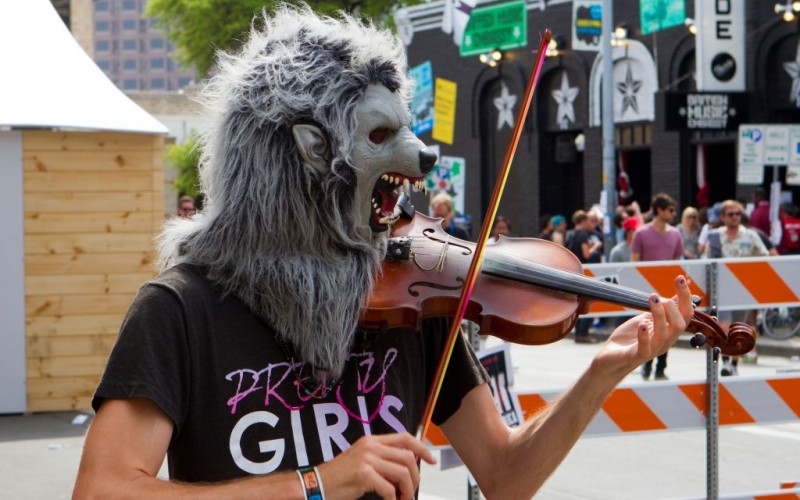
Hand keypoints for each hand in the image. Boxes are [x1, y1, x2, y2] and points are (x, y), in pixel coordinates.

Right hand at [317, 433, 435, 499]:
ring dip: (407, 490)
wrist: (316, 485)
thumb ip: (382, 459)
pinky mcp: (363, 474)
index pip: (405, 437)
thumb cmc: (340, 478)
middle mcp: (370, 446)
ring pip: (402, 473)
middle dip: (415, 476)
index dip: (422, 447)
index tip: (432, 460)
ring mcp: (367, 459)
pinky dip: (394, 499)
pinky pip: (389, 489)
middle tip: (411, 491)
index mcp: (371, 440)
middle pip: (407, 457)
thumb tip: (407, 467)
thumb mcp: (362, 461)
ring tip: (402, 499)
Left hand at [595, 276, 691, 376]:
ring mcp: (652, 350)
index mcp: (669, 332)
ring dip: (659, 314)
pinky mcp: (636, 357)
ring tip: (652, 298)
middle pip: (680, 324)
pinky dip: (644, 336)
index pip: (686, 314)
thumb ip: (661, 311)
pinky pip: (645, 348)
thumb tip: (676, 295)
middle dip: (673, 306)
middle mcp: (664, 342)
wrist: (610, 359)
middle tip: (656, 295)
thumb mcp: (647, 320)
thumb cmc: (629, 339)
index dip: (685, 297)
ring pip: (665, 334)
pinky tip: (642, 324)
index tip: (680, 279)